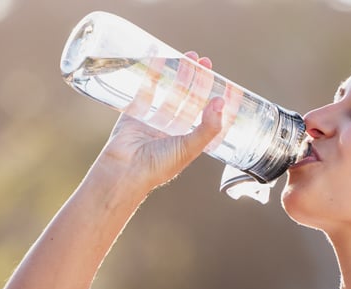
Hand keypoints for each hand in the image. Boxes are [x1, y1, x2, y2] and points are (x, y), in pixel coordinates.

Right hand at [93, 52, 225, 190]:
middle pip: (189, 99)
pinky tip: (160, 59)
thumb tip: (221, 102)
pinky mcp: (135, 112)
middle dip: (197, 80)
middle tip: (205, 62)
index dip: (216, 99)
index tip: (226, 84)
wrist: (125, 170)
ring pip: (170, 92)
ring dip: (180, 74)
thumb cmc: (159, 166)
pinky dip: (153, 75)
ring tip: (189, 57)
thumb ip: (208, 127)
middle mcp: (172, 129)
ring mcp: (154, 120)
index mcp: (188, 140)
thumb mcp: (190, 148)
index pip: (207, 115)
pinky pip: (146, 89)